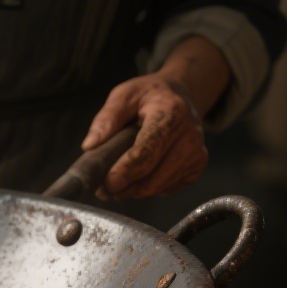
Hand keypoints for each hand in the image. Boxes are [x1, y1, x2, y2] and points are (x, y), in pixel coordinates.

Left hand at [81, 36, 230, 200]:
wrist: (181, 96)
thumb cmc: (148, 96)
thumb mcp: (124, 95)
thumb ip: (106, 118)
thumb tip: (89, 146)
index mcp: (170, 114)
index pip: (146, 152)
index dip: (124, 172)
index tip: (106, 183)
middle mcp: (189, 136)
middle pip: (153, 176)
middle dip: (125, 187)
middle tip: (103, 190)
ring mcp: (197, 153)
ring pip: (159, 187)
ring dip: (134, 192)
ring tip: (115, 186)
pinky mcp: (198, 167)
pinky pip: (167, 189)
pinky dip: (148, 190)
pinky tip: (137, 180)